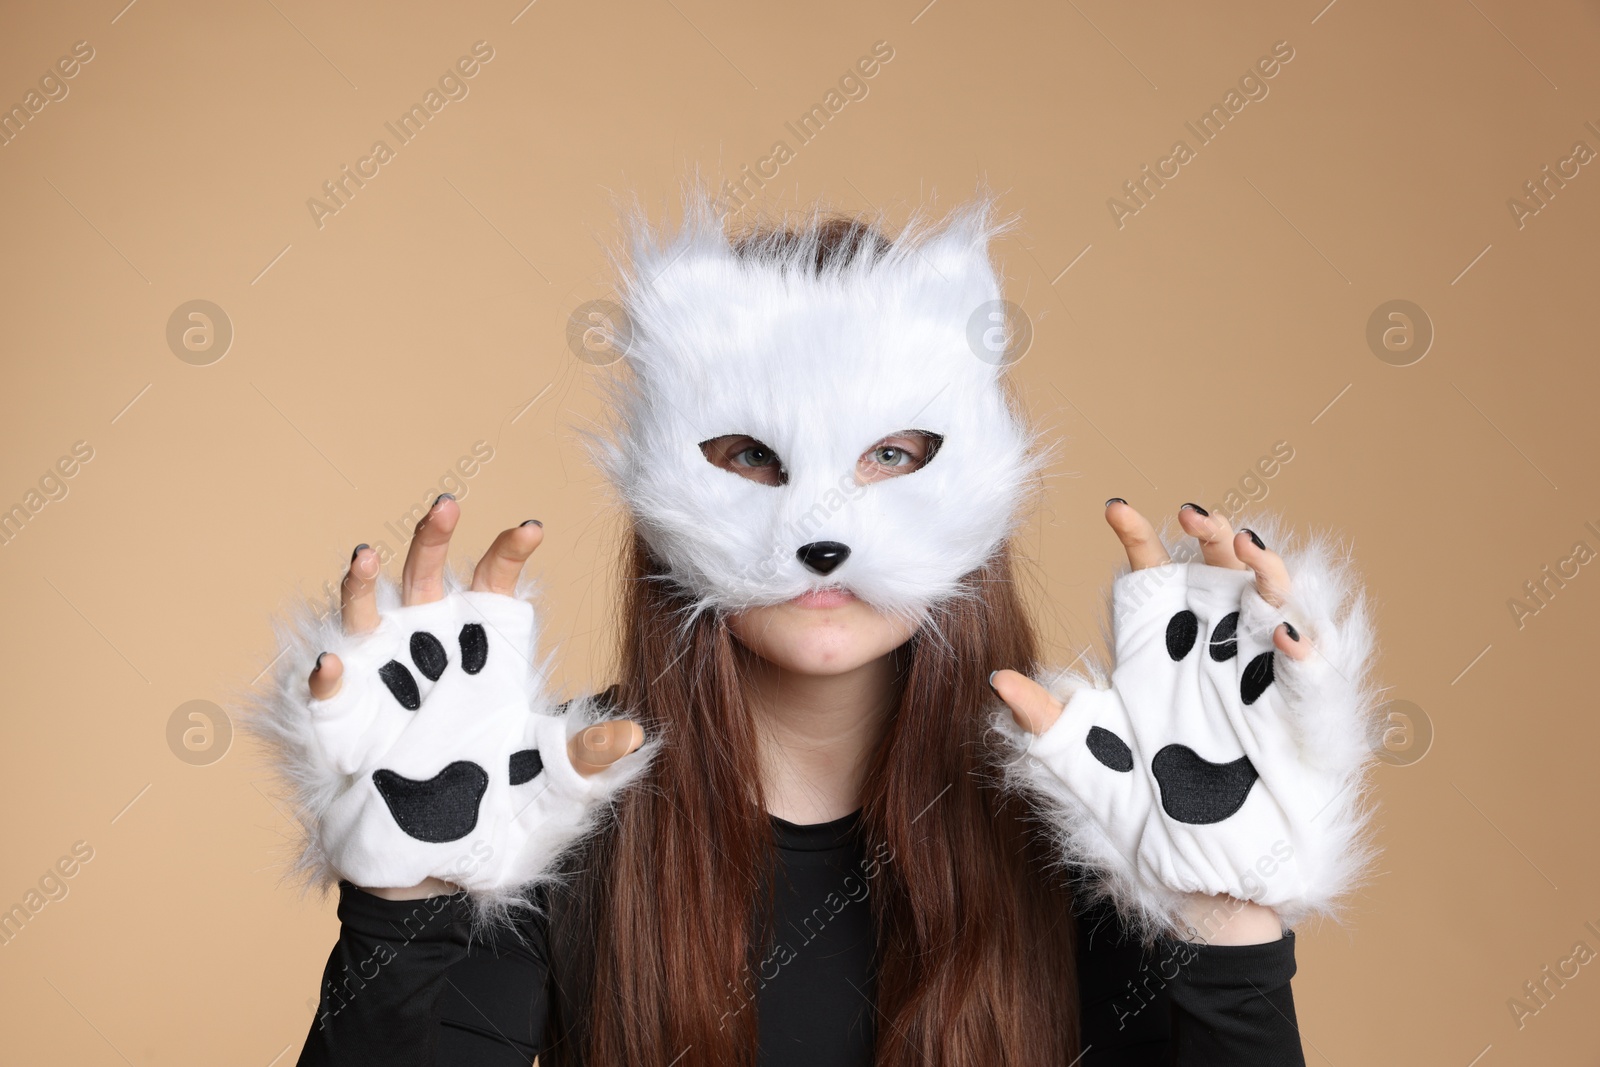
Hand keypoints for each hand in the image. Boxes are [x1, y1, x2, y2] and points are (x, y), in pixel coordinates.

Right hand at [258, 496, 651, 907]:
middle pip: (427, 576)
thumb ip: (581, 759)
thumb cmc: (494, 815)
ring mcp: (381, 682)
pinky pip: (328, 691)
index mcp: (485, 656)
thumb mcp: (549, 789)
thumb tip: (629, 734)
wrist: (434, 869)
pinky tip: (335, 667)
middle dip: (432, 538)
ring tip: (365, 556)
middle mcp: (430, 653)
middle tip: (446, 505)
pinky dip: (328, 677)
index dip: (508, 551)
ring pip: (365, 612)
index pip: (495, 585)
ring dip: (361, 583)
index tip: (531, 527)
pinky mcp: (341, 722)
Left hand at [992, 500, 1378, 937]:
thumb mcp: (1086, 768)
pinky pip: (1310, 677)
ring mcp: (1258, 682)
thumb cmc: (1148, 821)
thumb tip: (997, 680)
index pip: (1150, 578)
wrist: (1202, 886)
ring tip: (1248, 547)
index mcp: (1156, 654)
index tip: (1116, 508)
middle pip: (1220, 573)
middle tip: (1195, 514)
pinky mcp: (1300, 723)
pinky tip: (1285, 633)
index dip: (1139, 539)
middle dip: (1214, 535)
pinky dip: (1305, 651)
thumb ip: (1050, 724)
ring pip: (1274, 604)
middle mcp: (1208, 655)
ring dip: (1268, 571)